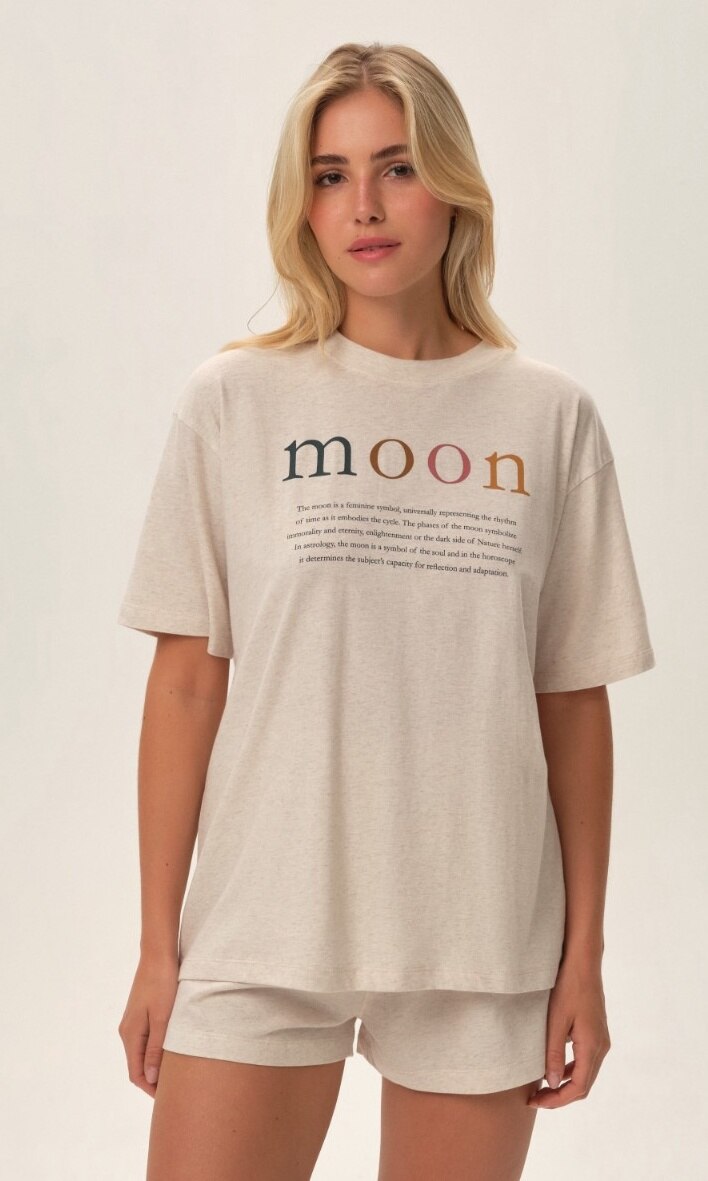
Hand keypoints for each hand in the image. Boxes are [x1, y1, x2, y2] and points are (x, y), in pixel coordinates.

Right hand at [117, 952, 178, 1096]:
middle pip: (137, 1066)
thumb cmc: (163, 984)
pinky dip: (156, 1051)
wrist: (159, 954)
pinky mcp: (142, 1013)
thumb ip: (156, 1049)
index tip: (169, 1099)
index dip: (150, 1089)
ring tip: (177, 1074)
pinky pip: (146, 1040)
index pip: (135, 1073)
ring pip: (142, 1053)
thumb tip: (151, 1080)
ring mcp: (134, 1022)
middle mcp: (128, 1031)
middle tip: (176, 1090)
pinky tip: (173, 1051)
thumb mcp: (163, 1018)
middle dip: (154, 1081)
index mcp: (130, 1034)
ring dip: (156, 1066)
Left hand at [527, 958, 610, 1108]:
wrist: (583, 963)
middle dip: (560, 1096)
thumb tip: (551, 1083)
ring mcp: (601, 1040)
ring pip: (585, 1074)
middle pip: (583, 1084)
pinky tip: (553, 1068)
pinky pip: (585, 1060)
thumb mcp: (556, 1021)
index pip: (578, 1087)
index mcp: (592, 1046)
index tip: (536, 1101)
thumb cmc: (568, 987)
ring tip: (542, 1087)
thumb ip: (553, 1053)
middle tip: (536, 1098)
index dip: (557, 1099)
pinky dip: (570, 1070)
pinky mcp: (596, 1033)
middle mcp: (601, 1047)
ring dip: (565, 1084)